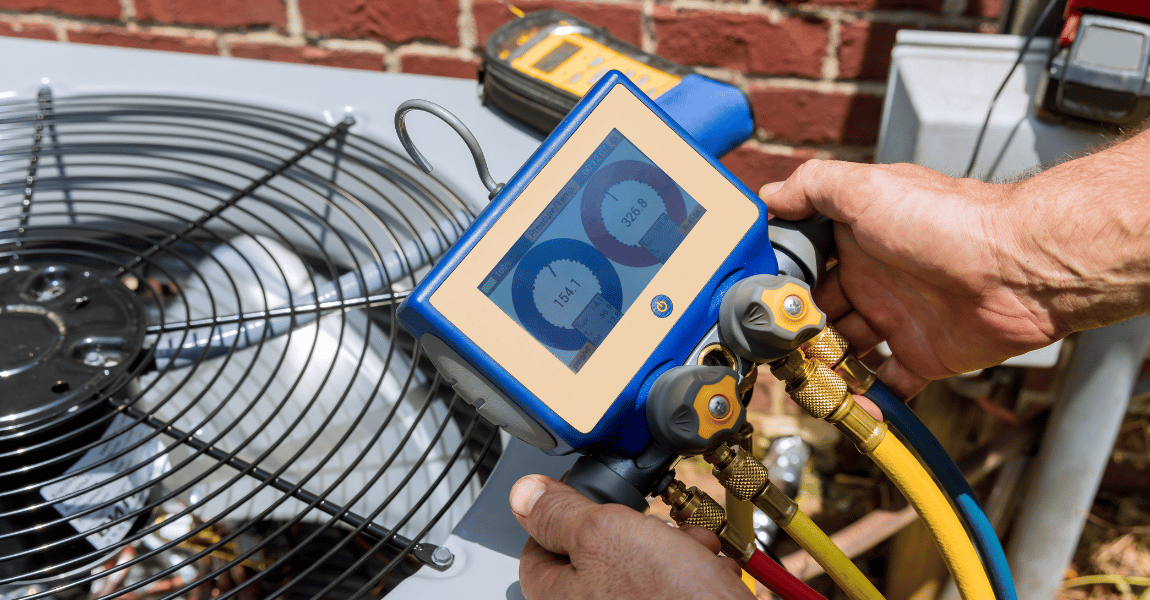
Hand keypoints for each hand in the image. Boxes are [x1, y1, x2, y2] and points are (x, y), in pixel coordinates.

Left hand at [509, 474, 753, 599]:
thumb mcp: (605, 533)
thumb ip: (561, 512)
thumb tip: (524, 495)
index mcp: (557, 599)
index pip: (540, 544)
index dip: (569, 513)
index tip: (593, 499)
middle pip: (599, 551)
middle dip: (637, 528)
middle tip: (656, 527)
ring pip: (642, 565)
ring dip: (674, 547)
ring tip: (693, 551)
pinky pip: (673, 587)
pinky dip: (693, 573)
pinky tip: (708, 571)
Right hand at [764, 160, 1061, 396]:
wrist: (1016, 267)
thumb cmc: (947, 221)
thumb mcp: (865, 188)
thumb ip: (813, 186)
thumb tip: (769, 196)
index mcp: (857, 241)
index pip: (806, 267)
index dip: (782, 287)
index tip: (760, 307)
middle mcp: (875, 280)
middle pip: (821, 315)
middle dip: (797, 335)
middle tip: (777, 353)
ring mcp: (899, 319)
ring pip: (847, 352)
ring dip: (824, 369)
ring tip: (804, 383)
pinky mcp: (924, 355)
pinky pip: (891, 383)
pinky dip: (870, 399)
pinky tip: (851, 405)